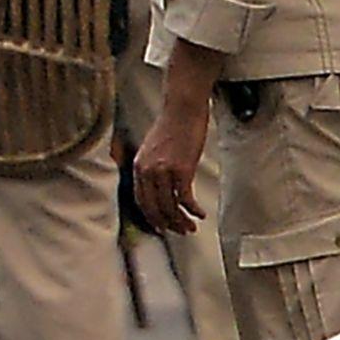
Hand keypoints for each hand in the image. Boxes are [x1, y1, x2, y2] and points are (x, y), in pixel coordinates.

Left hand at [131, 98, 210, 234]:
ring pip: (170, 206)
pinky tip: (200, 214)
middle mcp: (148, 172)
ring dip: (181, 221)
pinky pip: (185, 198)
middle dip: (168, 224)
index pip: (142, 201)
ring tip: (191, 227)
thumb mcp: (153, 147)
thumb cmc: (173, 123)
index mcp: (139, 167)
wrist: (183, 107)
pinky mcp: (182, 170)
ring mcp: (164, 172)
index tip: (162, 226)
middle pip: (155, 208)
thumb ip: (152, 165)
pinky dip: (193, 210)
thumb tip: (159, 182)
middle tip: (180, 231)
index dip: (152, 217)